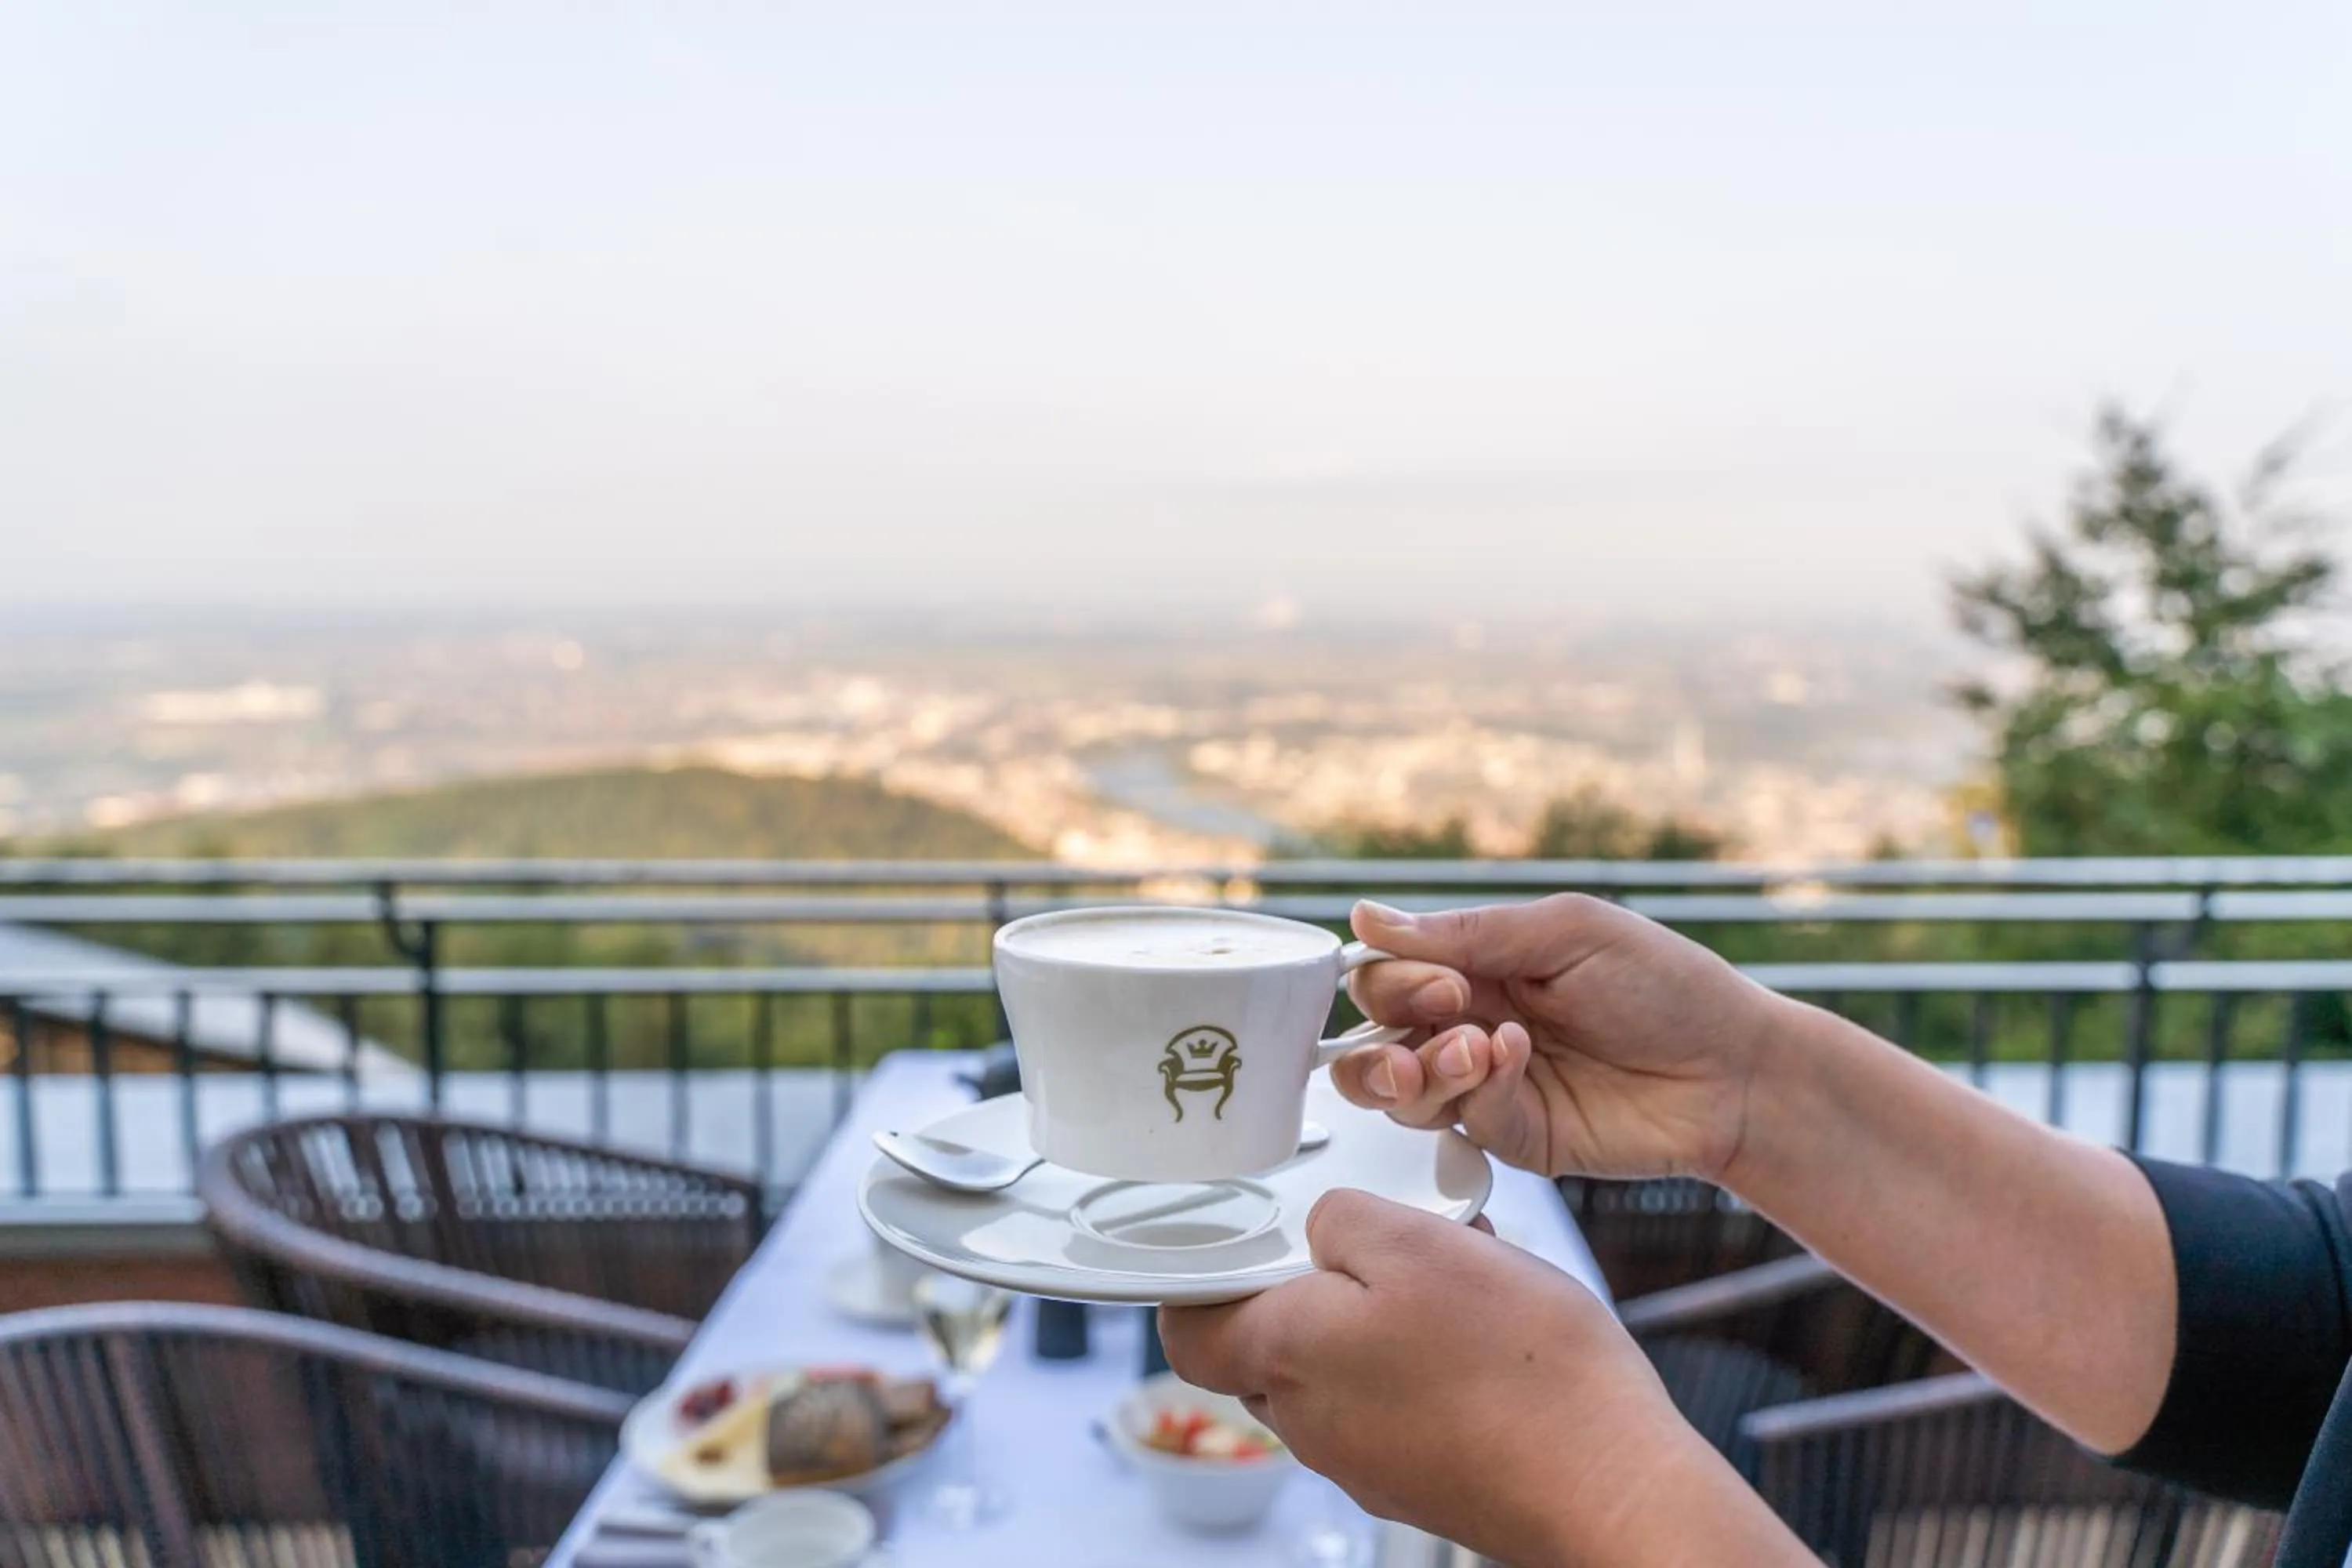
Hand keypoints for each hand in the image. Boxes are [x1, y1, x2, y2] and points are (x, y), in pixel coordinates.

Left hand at [1157, 1191, 1799, 1566]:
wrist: (1611, 1488)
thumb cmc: (1523, 1373)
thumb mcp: (1422, 1244)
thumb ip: (1344, 1221)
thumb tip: (1322, 1226)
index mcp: (1289, 1358)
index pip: (1189, 1331)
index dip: (1197, 1280)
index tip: (1231, 1238)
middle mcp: (1313, 1423)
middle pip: (1269, 1345)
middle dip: (1307, 1285)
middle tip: (1372, 1239)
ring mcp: (1368, 1460)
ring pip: (1339, 1369)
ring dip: (1376, 1318)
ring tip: (1451, 1279)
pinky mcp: (1423, 1476)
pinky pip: (1394, 1402)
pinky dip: (1421, 1360)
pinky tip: (1485, 1332)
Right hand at [1335, 894, 1789, 1180]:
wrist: (1735, 1073)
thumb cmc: (1667, 986)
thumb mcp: (1567, 933)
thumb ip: (1467, 932)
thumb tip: (1365, 918)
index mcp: (1479, 964)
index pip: (1387, 972)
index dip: (1395, 976)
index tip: (1445, 978)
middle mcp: (1471, 1023)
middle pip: (1372, 1034)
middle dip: (1388, 1028)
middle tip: (1451, 1010)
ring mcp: (1487, 1084)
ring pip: (1394, 1090)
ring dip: (1414, 1070)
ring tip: (1473, 1050)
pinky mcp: (1512, 1135)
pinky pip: (1457, 1122)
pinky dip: (1476, 1091)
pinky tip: (1517, 1063)